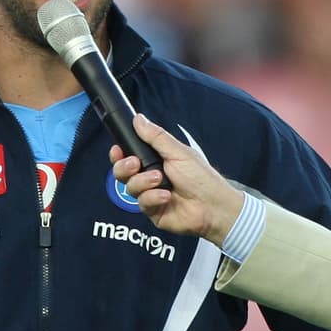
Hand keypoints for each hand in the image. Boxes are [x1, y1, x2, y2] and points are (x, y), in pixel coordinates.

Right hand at [110, 115, 244, 243]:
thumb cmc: (202, 178)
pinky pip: (142, 203)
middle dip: (124, 167)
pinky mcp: (152, 211)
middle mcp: (150, 178)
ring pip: (130, 187)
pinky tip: (167, 196)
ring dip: (143, 182)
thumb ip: (156, 137)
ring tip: (160, 180)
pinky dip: (153, 198)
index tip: (117, 149)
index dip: (119, 154)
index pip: (129, 156)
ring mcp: (150, 195)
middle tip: (135, 164)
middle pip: (122, 172)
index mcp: (156, 161)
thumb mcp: (178, 152)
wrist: (213, 205)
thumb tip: (139, 119)